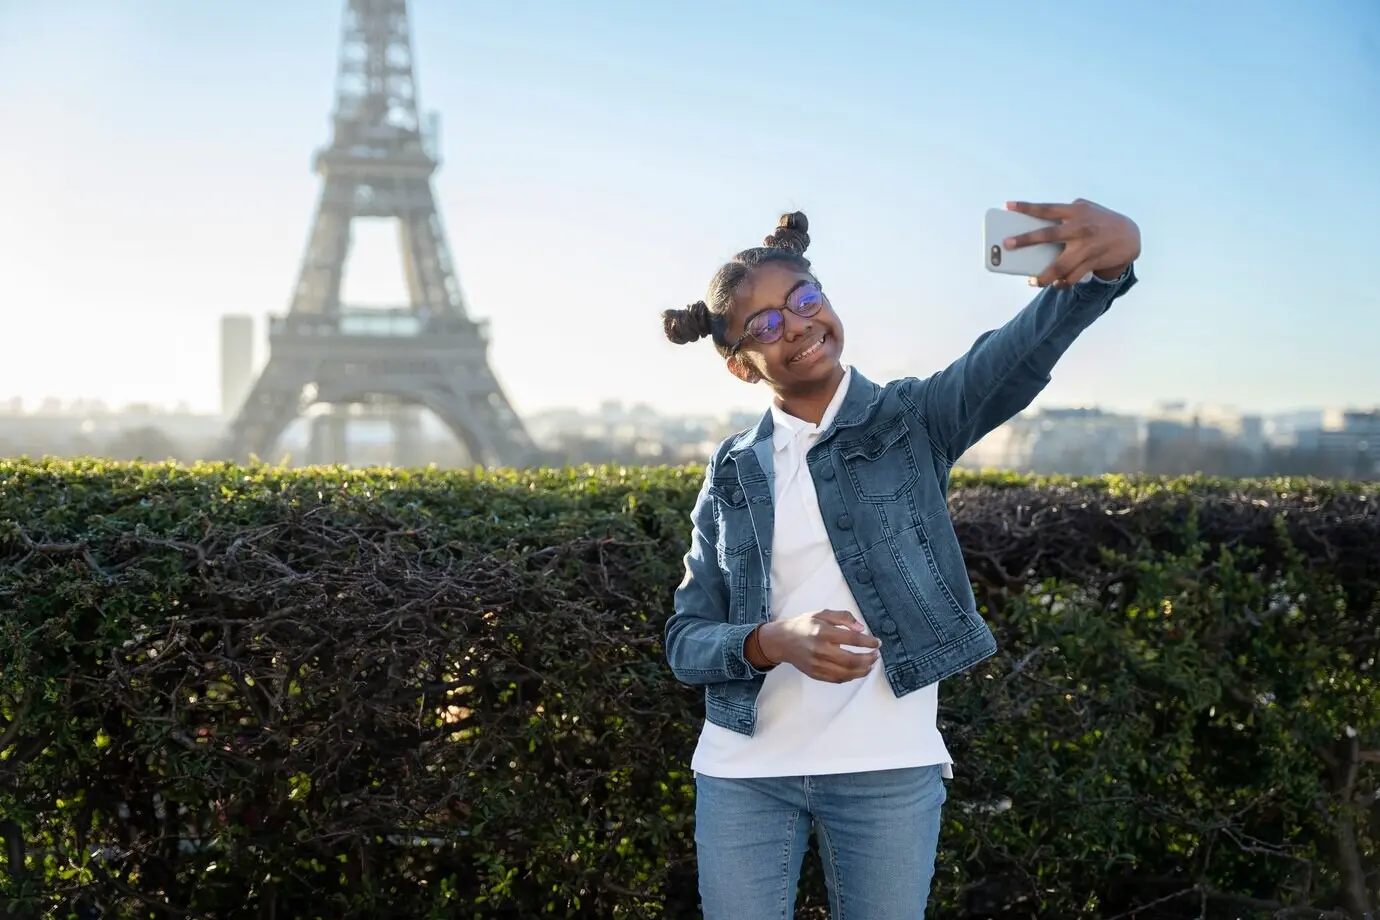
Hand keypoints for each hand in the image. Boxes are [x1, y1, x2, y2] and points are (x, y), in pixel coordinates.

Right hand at [757, 610, 880, 682]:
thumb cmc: (804, 625)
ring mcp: (817, 664)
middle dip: (868, 659)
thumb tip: (862, 628)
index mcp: (823, 632)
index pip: (852, 639)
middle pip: (851, 660)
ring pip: (846, 673)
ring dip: (863, 670)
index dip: (868, 642)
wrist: (782, 641)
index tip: (877, 642)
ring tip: (870, 664)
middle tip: (876, 655)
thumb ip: (843, 617)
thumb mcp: (822, 613)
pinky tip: (858, 671)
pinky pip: (838, 679)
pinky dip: (851, 677)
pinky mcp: (816, 674)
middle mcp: (820, 650)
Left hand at [1003, 199, 1139, 288]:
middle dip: (1026, 240)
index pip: (1047, 209)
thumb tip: (1036, 225)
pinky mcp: (1091, 262)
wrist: (1130, 236)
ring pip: (1060, 266)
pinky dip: (1062, 282)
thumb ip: (1065, 213)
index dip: (1027, 207)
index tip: (1008, 206)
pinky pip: (1072, 277)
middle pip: (1049, 235)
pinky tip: (1054, 284)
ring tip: (1032, 282)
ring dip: (1044, 277)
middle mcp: (1079, 228)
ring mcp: (1086, 247)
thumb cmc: (1100, 220)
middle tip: (1008, 245)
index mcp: (1075, 211)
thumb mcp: (1085, 209)